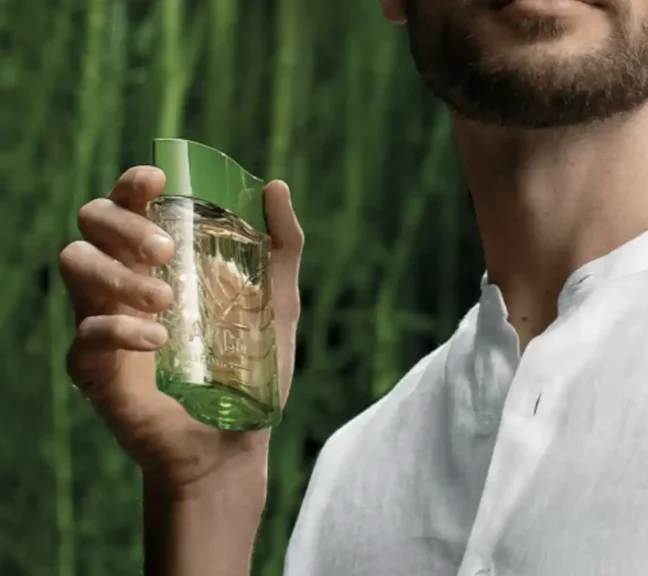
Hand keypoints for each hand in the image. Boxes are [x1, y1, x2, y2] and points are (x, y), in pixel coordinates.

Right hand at [59, 166, 303, 500]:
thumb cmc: (251, 374)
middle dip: (124, 225)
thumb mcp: (277, 306)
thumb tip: (275, 185)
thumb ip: (280, 249)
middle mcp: (124, 283)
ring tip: (165, 301)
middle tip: (167, 254)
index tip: (157, 180)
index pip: (129, 204)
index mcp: (160, 263)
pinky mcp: (92, 366)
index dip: (133, 184)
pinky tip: (158, 342)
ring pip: (73, 263)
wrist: (233, 446)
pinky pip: (86, 330)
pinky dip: (121, 328)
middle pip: (90, 221)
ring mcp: (101, 321)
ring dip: (117, 273)